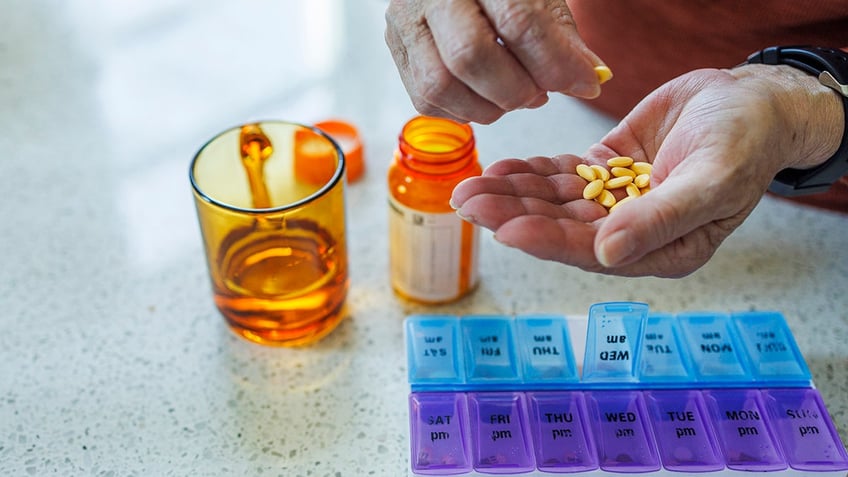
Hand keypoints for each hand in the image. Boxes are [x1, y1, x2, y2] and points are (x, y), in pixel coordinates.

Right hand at [384, 0, 604, 123]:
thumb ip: (563, 37)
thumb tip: (590, 80)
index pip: (517, 22)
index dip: (554, 62)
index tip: (584, 84)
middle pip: (469, 57)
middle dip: (515, 90)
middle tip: (540, 94)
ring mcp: (404, 21)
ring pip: (440, 85)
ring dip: (487, 107)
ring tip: (514, 96)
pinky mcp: (395, 49)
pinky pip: (425, 100)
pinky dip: (463, 110)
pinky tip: (485, 96)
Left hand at [451, 65, 842, 276]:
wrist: (751, 101)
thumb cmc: (747, 142)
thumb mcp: (713, 181)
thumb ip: (661, 220)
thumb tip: (607, 254)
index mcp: (662, 249)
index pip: (593, 251)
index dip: (548, 240)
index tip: (507, 229)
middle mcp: (632, 231)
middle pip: (562, 226)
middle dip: (514, 214)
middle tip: (468, 202)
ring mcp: (616, 200)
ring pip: (555, 201)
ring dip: (513, 194)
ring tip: (471, 186)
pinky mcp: (606, 170)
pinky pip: (562, 174)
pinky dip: (531, 171)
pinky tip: (501, 169)